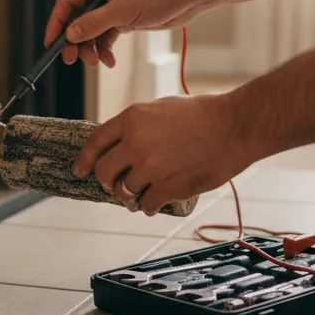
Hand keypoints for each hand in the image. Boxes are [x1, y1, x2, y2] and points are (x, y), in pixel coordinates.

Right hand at [45, 0, 206, 67]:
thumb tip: (70, 34)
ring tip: (97, 62)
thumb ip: (95, 23)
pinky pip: (105, 35)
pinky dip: (105, 48)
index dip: (57, 21)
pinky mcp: (122, 17)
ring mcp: (111, 4)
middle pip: (77, 17)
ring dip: (92, 47)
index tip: (51, 42)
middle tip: (72, 59)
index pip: (68, 0)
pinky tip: (109, 60)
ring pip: (91, 29)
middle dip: (76, 40)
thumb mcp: (124, 10)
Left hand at [73, 93, 256, 215]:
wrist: (234, 126)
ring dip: (130, 197)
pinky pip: (147, 205)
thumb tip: (122, 143)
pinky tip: (154, 203)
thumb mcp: (161, 108)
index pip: (96, 142)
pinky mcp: (168, 186)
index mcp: (132, 118)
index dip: (85, 159)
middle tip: (116, 185)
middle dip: (108, 181)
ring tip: (139, 196)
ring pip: (125, 192)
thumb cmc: (204, 114)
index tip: (81, 170)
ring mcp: (151, 166)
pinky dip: (148, 207)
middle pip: (105, 172)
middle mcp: (136, 142)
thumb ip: (138, 125)